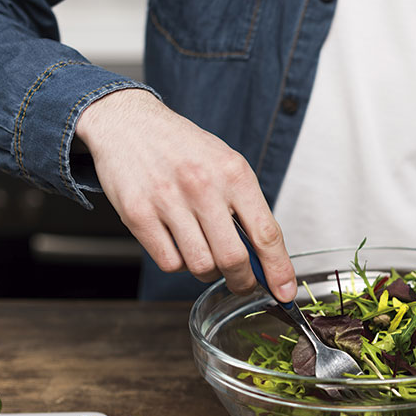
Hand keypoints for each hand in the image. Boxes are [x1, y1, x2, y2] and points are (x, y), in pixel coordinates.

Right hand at [74, 89, 296, 300]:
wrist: (130, 123)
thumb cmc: (184, 148)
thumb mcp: (228, 166)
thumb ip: (248, 209)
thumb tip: (266, 258)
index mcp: (234, 173)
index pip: (266, 233)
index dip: (278, 269)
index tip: (284, 291)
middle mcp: (202, 186)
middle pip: (233, 258)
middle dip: (243, 281)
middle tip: (243, 282)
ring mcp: (168, 200)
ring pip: (200, 265)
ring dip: (208, 271)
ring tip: (205, 253)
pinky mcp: (138, 214)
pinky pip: (169, 263)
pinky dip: (179, 264)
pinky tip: (179, 245)